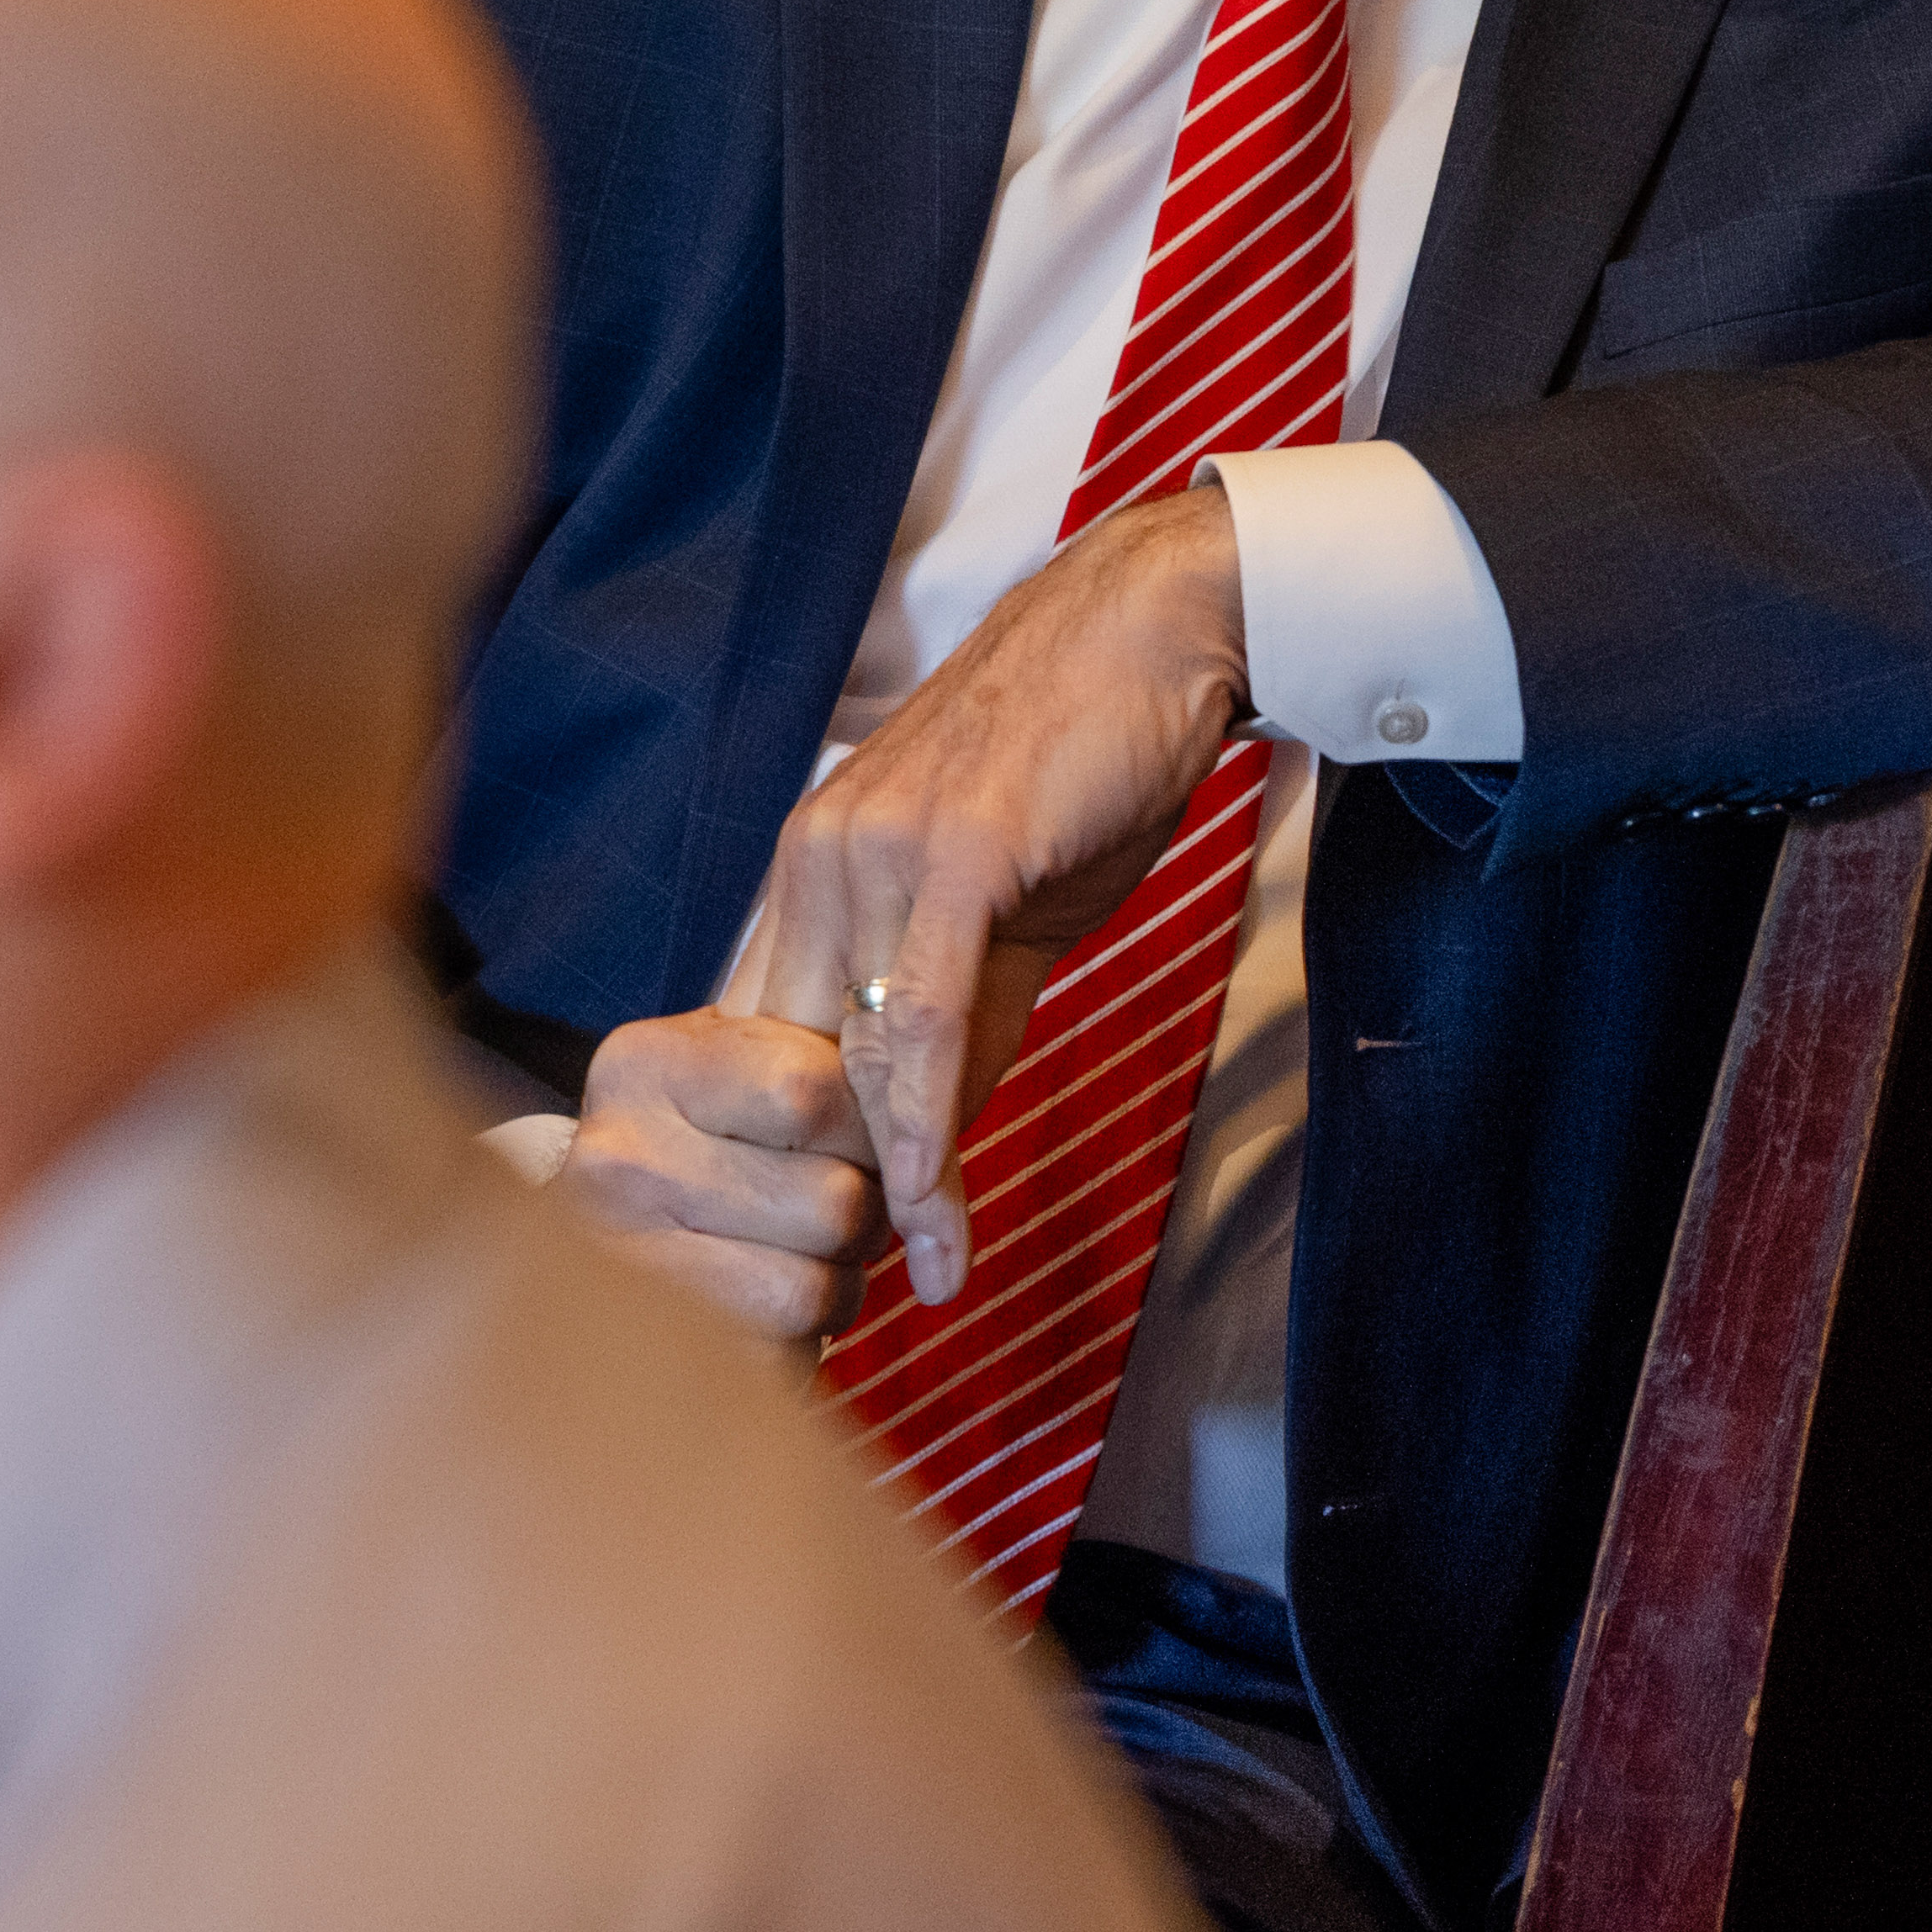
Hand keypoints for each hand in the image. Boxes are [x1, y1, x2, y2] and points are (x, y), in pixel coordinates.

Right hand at [555, 1011, 893, 1342]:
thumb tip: (933, 1118)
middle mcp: (615, 1156)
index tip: (863, 1146)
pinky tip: (765, 1319)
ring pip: (814, 1291)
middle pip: (834, 1201)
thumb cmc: (707, 1158)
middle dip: (866, 1221)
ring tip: (799, 1265)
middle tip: (833, 1220)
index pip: (814, 1090)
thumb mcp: (744, 1080)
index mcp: (647, 1064)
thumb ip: (833, 1072)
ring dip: (837, 1291)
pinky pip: (781, 1360)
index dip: (874, 1132)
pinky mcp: (645, 1355)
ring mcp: (619, 1263)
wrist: (586, 1270)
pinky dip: (798, 1349)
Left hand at [755, 484, 1256, 1311]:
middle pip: (796, 1060)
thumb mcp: (1003, 905)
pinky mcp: (950, 858)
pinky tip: (937, 1211)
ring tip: (911, 1280)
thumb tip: (934, 1138)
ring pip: (851, 1056)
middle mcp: (819, 859)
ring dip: (880, 1186)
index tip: (821, 1248)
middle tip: (853, 1301)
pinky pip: (918, 1024)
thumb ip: (958, 1014)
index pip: (775, 1035)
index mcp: (817, 866)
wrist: (1156, 630)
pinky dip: (923, 1129)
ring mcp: (876, 853)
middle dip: (819, 1187)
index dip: (793, 1151)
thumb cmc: (1084, 760)